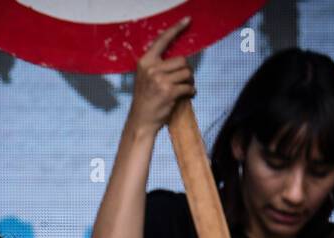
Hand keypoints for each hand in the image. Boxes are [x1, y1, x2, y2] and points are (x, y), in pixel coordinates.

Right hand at [128, 17, 194, 132]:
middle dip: (188, 70)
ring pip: (187, 73)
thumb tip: (180, 59)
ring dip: (191, 81)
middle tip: (186, 79)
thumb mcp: (146, 77)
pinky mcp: (169, 92)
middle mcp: (152, 68)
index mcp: (145, 61)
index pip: (163, 40)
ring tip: (187, 87)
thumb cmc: (146, 99)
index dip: (176, 29)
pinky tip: (188, 95)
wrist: (141, 121)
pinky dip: (191, 92)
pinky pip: (188, 87)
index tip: (187, 20)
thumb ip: (158, 66)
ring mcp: (160, 80)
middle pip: (182, 60)